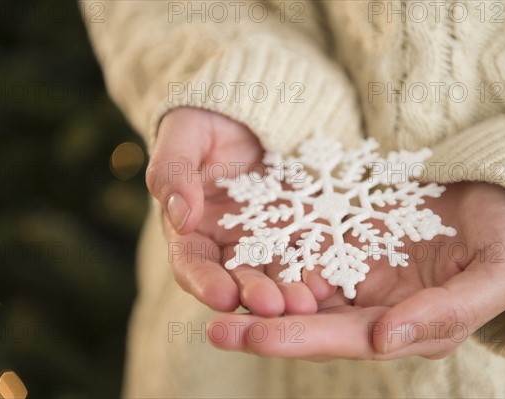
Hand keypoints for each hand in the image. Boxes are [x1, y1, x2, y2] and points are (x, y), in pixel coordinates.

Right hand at [146, 107, 316, 315]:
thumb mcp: (184, 135)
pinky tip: (330, 279)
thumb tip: (179, 216)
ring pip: (275, 274)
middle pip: (237, 278)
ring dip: (288, 293)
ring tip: (307, 304)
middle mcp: (227, 243)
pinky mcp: (298, 228)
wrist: (251, 110)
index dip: (204, 282)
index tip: (221, 296)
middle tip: (274, 308)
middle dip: (253, 296)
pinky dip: (316, 268)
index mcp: (191, 228)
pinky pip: (307, 252)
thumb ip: (173, 173)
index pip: (191, 263)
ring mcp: (265, 239)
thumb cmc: (207, 119)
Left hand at [208, 182, 504, 359]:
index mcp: (408, 324)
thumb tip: (385, 338)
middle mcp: (376, 304)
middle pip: (311, 321)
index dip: (299, 339)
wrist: (501, 189)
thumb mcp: (499, 272)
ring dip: (258, 291)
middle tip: (214, 326)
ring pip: (300, 287)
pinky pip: (306, 244)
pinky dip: (274, 250)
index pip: (346, 338)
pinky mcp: (347, 237)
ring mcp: (359, 270)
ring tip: (212, 291)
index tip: (253, 337)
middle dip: (262, 326)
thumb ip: (448, 311)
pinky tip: (241, 246)